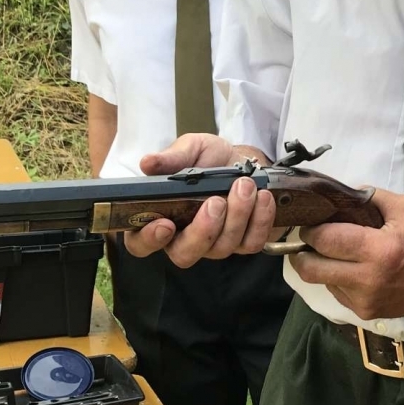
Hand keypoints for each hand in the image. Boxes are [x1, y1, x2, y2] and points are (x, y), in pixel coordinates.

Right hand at [121, 133, 276, 265]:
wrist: (242, 161)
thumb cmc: (208, 160)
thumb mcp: (190, 150)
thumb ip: (171, 158)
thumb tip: (147, 162)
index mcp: (159, 217)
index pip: (141, 243)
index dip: (149, 239)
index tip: (165, 224)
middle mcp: (184, 238)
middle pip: (184, 254)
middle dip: (203, 230)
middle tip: (216, 201)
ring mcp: (214, 245)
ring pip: (221, 248)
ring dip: (236, 216)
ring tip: (244, 185)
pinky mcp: (243, 243)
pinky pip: (251, 243)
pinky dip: (260, 220)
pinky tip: (262, 197)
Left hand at [290, 189, 403, 319]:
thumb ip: (370, 196)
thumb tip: (340, 194)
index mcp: (379, 250)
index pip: (325, 241)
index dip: (310, 230)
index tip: (310, 221)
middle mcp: (368, 280)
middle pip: (310, 270)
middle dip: (301, 252)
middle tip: (309, 239)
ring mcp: (365, 301)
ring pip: (322, 282)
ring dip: (322, 265)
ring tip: (337, 251)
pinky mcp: (367, 314)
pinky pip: (338, 293)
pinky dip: (337, 278)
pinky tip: (354, 267)